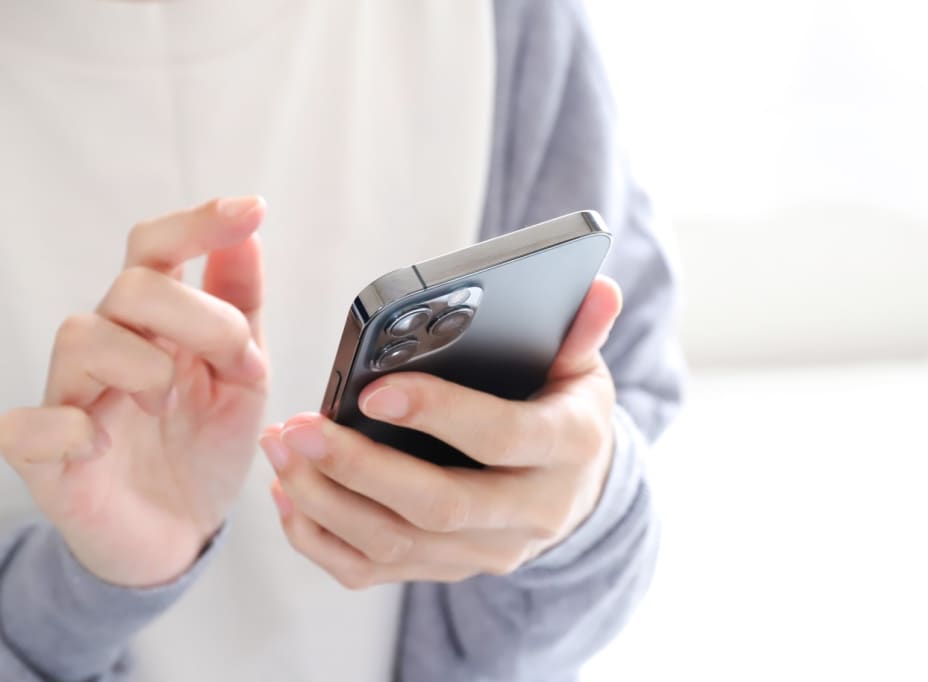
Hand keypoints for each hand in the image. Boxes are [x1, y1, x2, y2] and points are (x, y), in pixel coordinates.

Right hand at [0, 198, 268, 586]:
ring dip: (147, 368)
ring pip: (84, 337)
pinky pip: (27, 426)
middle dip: (203, 321)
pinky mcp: (45, 456)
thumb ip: (242, 309)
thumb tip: (249, 236)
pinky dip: (66, 430)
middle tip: (242, 368)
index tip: (253, 209)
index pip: (157, 249)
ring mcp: (71, 397)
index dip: (198, 224)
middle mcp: (109, 348)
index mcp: (156, 324)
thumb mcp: (243, 377)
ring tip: (171, 408)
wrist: (181, 532)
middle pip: (132, 287)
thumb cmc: (203, 447)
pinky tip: (99, 444)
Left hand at [260, 276, 621, 587]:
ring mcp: (487, 552)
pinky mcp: (448, 571)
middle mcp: (531, 513)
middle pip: (440, 506)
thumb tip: (599, 288)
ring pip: (398, 545)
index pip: (502, 438)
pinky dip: (322, 540)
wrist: (573, 489)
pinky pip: (376, 572)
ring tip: (282, 450)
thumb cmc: (564, 410)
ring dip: (328, 502)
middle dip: (361, 469)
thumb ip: (582, 331)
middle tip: (300, 427)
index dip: (441, 415)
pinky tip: (289, 497)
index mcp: (568, 449)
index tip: (375, 391)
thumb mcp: (582, 369)